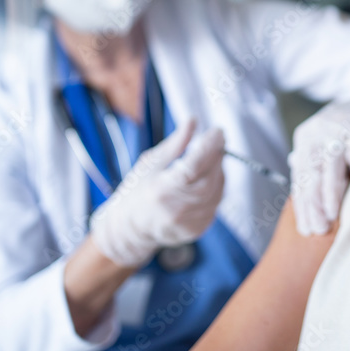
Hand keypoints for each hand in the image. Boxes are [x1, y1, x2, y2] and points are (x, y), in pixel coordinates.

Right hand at [90, 119, 224, 266]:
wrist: (130, 228)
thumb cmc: (138, 190)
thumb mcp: (150, 163)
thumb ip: (175, 144)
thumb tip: (193, 120)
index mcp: (160, 190)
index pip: (192, 167)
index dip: (209, 147)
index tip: (218, 132)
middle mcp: (175, 210)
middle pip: (209, 180)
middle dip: (217, 157)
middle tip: (217, 142)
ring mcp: (187, 223)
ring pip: (216, 192)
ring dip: (219, 171)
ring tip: (211, 159)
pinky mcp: (197, 230)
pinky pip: (215, 204)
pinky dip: (216, 188)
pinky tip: (208, 179)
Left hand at [288, 83, 349, 234]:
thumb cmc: (349, 131)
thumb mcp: (326, 146)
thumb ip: (315, 169)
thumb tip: (302, 203)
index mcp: (305, 138)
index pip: (301, 177)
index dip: (303, 205)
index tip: (306, 229)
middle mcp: (317, 130)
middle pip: (312, 172)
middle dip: (314, 204)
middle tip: (318, 229)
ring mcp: (337, 125)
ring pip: (330, 163)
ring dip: (331, 192)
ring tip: (332, 215)